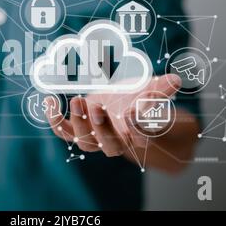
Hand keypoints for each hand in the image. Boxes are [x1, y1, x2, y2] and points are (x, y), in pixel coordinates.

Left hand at [44, 74, 181, 157]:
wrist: (124, 105)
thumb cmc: (141, 98)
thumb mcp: (152, 89)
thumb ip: (162, 88)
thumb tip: (175, 80)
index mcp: (138, 136)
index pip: (140, 138)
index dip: (136, 127)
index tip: (132, 111)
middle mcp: (117, 141)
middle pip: (109, 146)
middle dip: (102, 128)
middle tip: (97, 108)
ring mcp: (95, 137)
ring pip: (84, 142)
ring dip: (78, 123)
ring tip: (78, 100)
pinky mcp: (79, 129)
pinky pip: (63, 132)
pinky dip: (54, 120)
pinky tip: (50, 100)